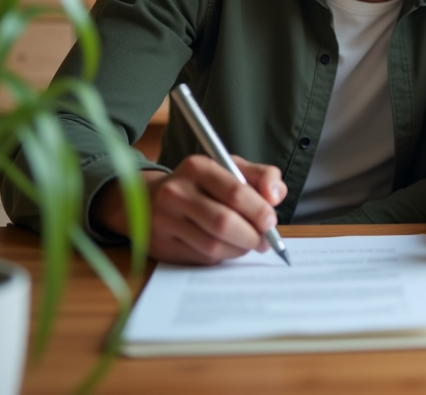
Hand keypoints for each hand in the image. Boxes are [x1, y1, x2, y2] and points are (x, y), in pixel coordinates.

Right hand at [93, 154, 287, 264]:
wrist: (149, 198)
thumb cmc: (202, 183)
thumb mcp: (231, 168)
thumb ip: (262, 176)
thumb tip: (276, 195)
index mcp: (197, 168)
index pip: (236, 192)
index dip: (259, 211)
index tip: (271, 222)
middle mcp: (176, 192)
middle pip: (224, 223)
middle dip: (252, 236)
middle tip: (264, 241)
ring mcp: (164, 221)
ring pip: (213, 245)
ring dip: (238, 249)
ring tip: (247, 243)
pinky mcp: (161, 245)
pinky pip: (201, 258)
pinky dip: (222, 257)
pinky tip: (226, 248)